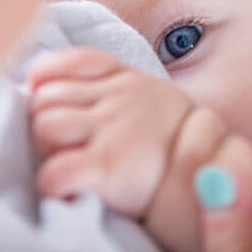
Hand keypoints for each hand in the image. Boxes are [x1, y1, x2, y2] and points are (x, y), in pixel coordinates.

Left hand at [28, 47, 193, 217]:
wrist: (209, 180)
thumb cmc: (172, 146)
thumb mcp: (152, 100)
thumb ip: (113, 86)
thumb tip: (52, 83)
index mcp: (129, 79)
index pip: (74, 61)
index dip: (47, 76)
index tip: (41, 92)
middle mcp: (120, 98)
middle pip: (48, 97)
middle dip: (46, 121)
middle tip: (65, 145)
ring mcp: (114, 130)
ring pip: (45, 127)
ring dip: (47, 151)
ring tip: (70, 163)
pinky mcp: (108, 166)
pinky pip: (55, 172)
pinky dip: (53, 184)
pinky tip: (69, 189)